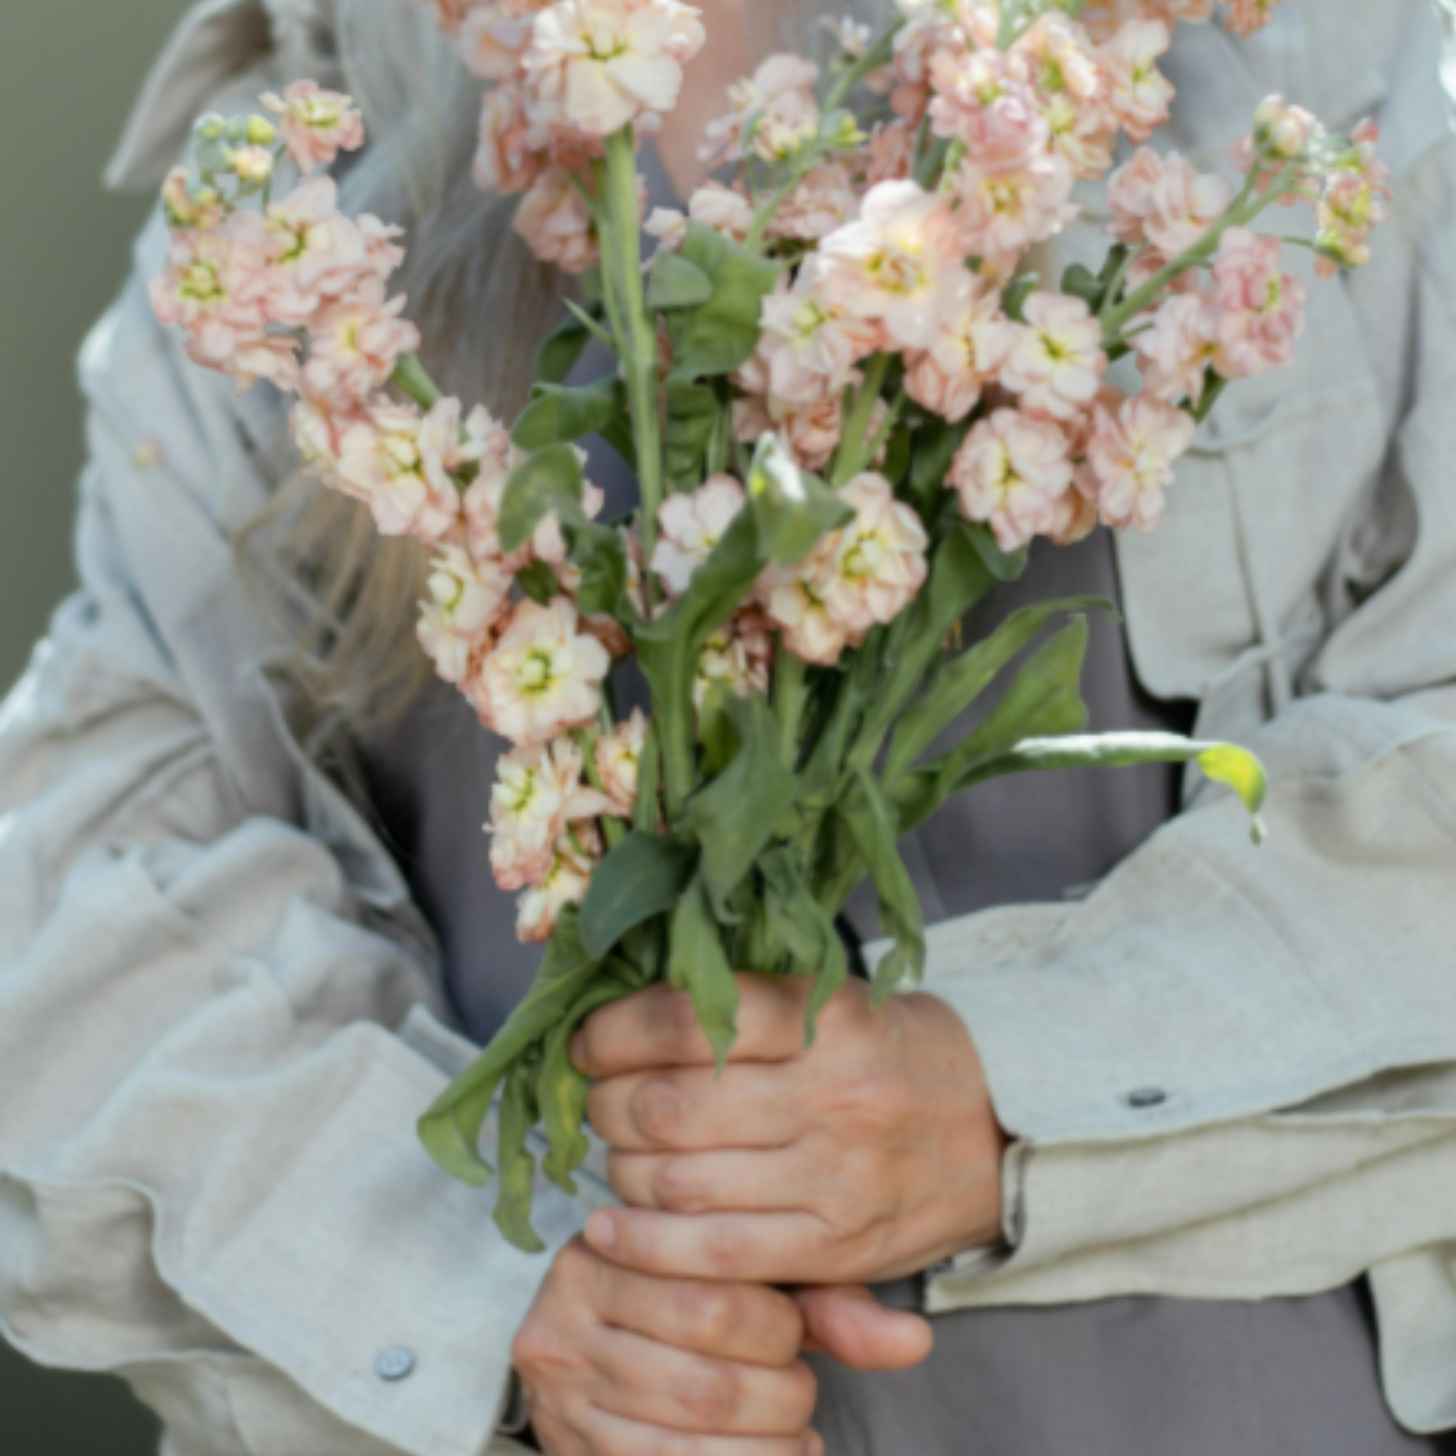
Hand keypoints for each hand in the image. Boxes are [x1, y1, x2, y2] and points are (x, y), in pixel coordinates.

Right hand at [511, 1234, 821, 1454]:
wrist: (602, 1341)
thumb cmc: (693, 1298)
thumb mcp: (747, 1276)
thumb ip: (826, 1302)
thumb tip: (914, 1341)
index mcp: (606, 1250)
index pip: (713, 1298)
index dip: (778, 1328)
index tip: (795, 1333)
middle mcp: (563, 1317)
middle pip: (703, 1376)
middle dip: (777, 1394)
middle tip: (800, 1388)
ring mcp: (561, 1393)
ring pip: (689, 1435)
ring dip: (766, 1443)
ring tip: (795, 1430)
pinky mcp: (568, 1448)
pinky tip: (777, 1455)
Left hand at [571, 974, 1007, 1287]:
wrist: (991, 1131)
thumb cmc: (886, 1053)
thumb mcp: (833, 1001)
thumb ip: (743, 1005)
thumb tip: (622, 999)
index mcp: (831, 1017)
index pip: (692, 1018)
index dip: (617, 1031)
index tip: (588, 1039)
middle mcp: (836, 1094)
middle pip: (671, 1105)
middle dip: (608, 1103)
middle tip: (597, 1097)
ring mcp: (837, 1178)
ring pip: (680, 1180)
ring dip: (621, 1167)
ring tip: (617, 1150)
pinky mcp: (835, 1247)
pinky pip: (714, 1254)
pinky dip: (645, 1242)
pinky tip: (610, 1225)